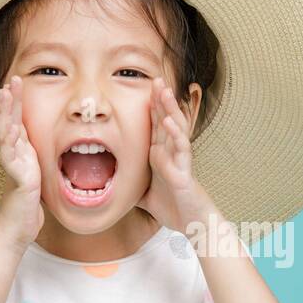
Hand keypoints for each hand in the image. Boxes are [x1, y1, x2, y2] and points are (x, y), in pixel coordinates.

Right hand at [0, 75, 44, 246]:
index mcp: (21, 151)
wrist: (20, 226)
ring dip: (6, 114)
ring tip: (6, 95)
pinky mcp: (18, 179)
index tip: (18, 81)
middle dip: (10, 100)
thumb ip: (37, 156)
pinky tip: (11, 130)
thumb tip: (46, 144)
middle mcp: (14, 155)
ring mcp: (14, 166)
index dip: (17, 102)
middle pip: (8, 121)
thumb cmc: (29, 201)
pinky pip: (11, 159)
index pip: (17, 121)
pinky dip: (10, 143)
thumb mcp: (37, 171)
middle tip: (11, 79)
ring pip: (6, 134)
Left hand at [136, 77, 212, 233]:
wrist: (192, 224)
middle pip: (165, 121)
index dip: (151, 107)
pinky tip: (168, 121)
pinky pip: (180, 150)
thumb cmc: (172, 208)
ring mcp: (179, 160)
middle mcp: (171, 154)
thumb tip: (111, 188)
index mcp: (160, 155)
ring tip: (164, 91)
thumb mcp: (143, 195)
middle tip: (155, 78)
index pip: (154, 126)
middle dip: (160, 100)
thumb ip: (131, 186)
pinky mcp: (184, 171)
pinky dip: (175, 134)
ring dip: (169, 109)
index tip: (146, 87)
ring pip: (175, 129)